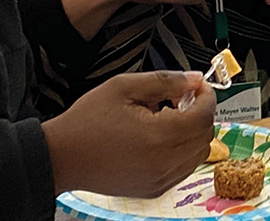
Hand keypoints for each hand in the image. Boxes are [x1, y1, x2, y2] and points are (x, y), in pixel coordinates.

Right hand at [43, 71, 214, 196]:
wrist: (62, 156)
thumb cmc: (86, 123)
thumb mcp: (124, 86)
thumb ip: (165, 81)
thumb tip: (193, 79)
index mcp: (159, 136)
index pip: (204, 115)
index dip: (207, 96)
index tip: (199, 86)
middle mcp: (163, 162)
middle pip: (206, 135)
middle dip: (200, 112)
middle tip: (182, 98)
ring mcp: (160, 179)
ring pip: (198, 153)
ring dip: (192, 132)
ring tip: (167, 116)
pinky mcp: (154, 189)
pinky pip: (184, 168)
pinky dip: (182, 150)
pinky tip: (160, 136)